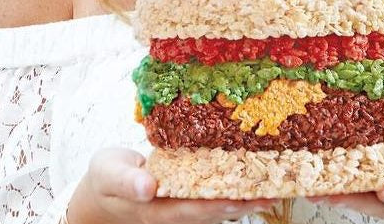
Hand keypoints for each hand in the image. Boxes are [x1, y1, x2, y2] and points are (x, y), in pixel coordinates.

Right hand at [69, 147, 277, 223]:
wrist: (105, 188)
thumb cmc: (107, 178)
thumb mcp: (107, 174)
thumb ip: (126, 181)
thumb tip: (147, 186)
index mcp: (158, 208)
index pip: (196, 209)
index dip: (222, 203)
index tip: (247, 196)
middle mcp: (178, 211)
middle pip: (217, 209)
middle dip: (247, 200)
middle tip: (276, 188)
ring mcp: (186, 205)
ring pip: (221, 203)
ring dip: (248, 194)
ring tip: (278, 182)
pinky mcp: (191, 195)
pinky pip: (217, 191)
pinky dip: (238, 183)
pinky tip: (257, 172)